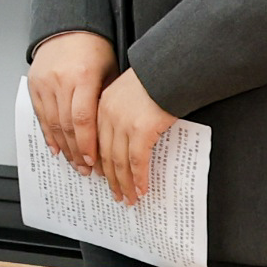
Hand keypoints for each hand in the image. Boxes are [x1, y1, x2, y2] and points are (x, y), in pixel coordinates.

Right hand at [27, 29, 112, 172]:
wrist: (68, 27)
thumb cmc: (94, 48)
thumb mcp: (109, 71)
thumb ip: (106, 100)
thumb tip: (111, 131)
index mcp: (81, 77)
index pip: (83, 119)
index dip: (87, 143)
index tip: (94, 161)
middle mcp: (60, 81)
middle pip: (67, 126)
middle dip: (77, 151)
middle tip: (86, 169)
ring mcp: (44, 84)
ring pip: (52, 124)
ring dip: (64, 147)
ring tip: (73, 163)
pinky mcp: (34, 86)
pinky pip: (41, 115)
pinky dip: (48, 134)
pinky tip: (56, 148)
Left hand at [91, 68, 176, 208]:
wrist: (171, 68)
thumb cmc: (156, 79)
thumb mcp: (130, 93)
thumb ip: (122, 112)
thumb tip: (127, 137)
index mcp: (101, 105)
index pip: (95, 141)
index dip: (98, 162)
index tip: (100, 176)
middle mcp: (107, 115)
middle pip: (104, 154)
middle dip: (110, 178)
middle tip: (115, 194)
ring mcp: (123, 123)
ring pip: (119, 162)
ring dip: (124, 184)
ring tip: (128, 198)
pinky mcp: (141, 130)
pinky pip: (136, 161)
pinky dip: (138, 178)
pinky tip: (141, 189)